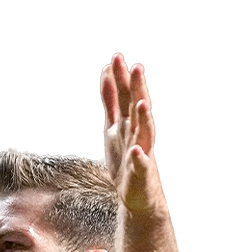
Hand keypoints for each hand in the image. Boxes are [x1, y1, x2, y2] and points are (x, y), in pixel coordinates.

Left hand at [100, 53, 168, 221]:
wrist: (136, 194)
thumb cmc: (126, 159)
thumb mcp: (113, 127)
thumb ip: (111, 102)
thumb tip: (106, 75)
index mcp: (128, 122)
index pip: (124, 96)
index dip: (120, 78)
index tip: (116, 57)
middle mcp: (137, 133)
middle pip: (137, 108)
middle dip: (137, 89)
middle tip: (136, 67)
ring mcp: (141, 151)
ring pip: (144, 132)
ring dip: (144, 118)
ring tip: (143, 103)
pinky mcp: (140, 172)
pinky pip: (141, 164)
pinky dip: (139, 157)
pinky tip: (136, 150)